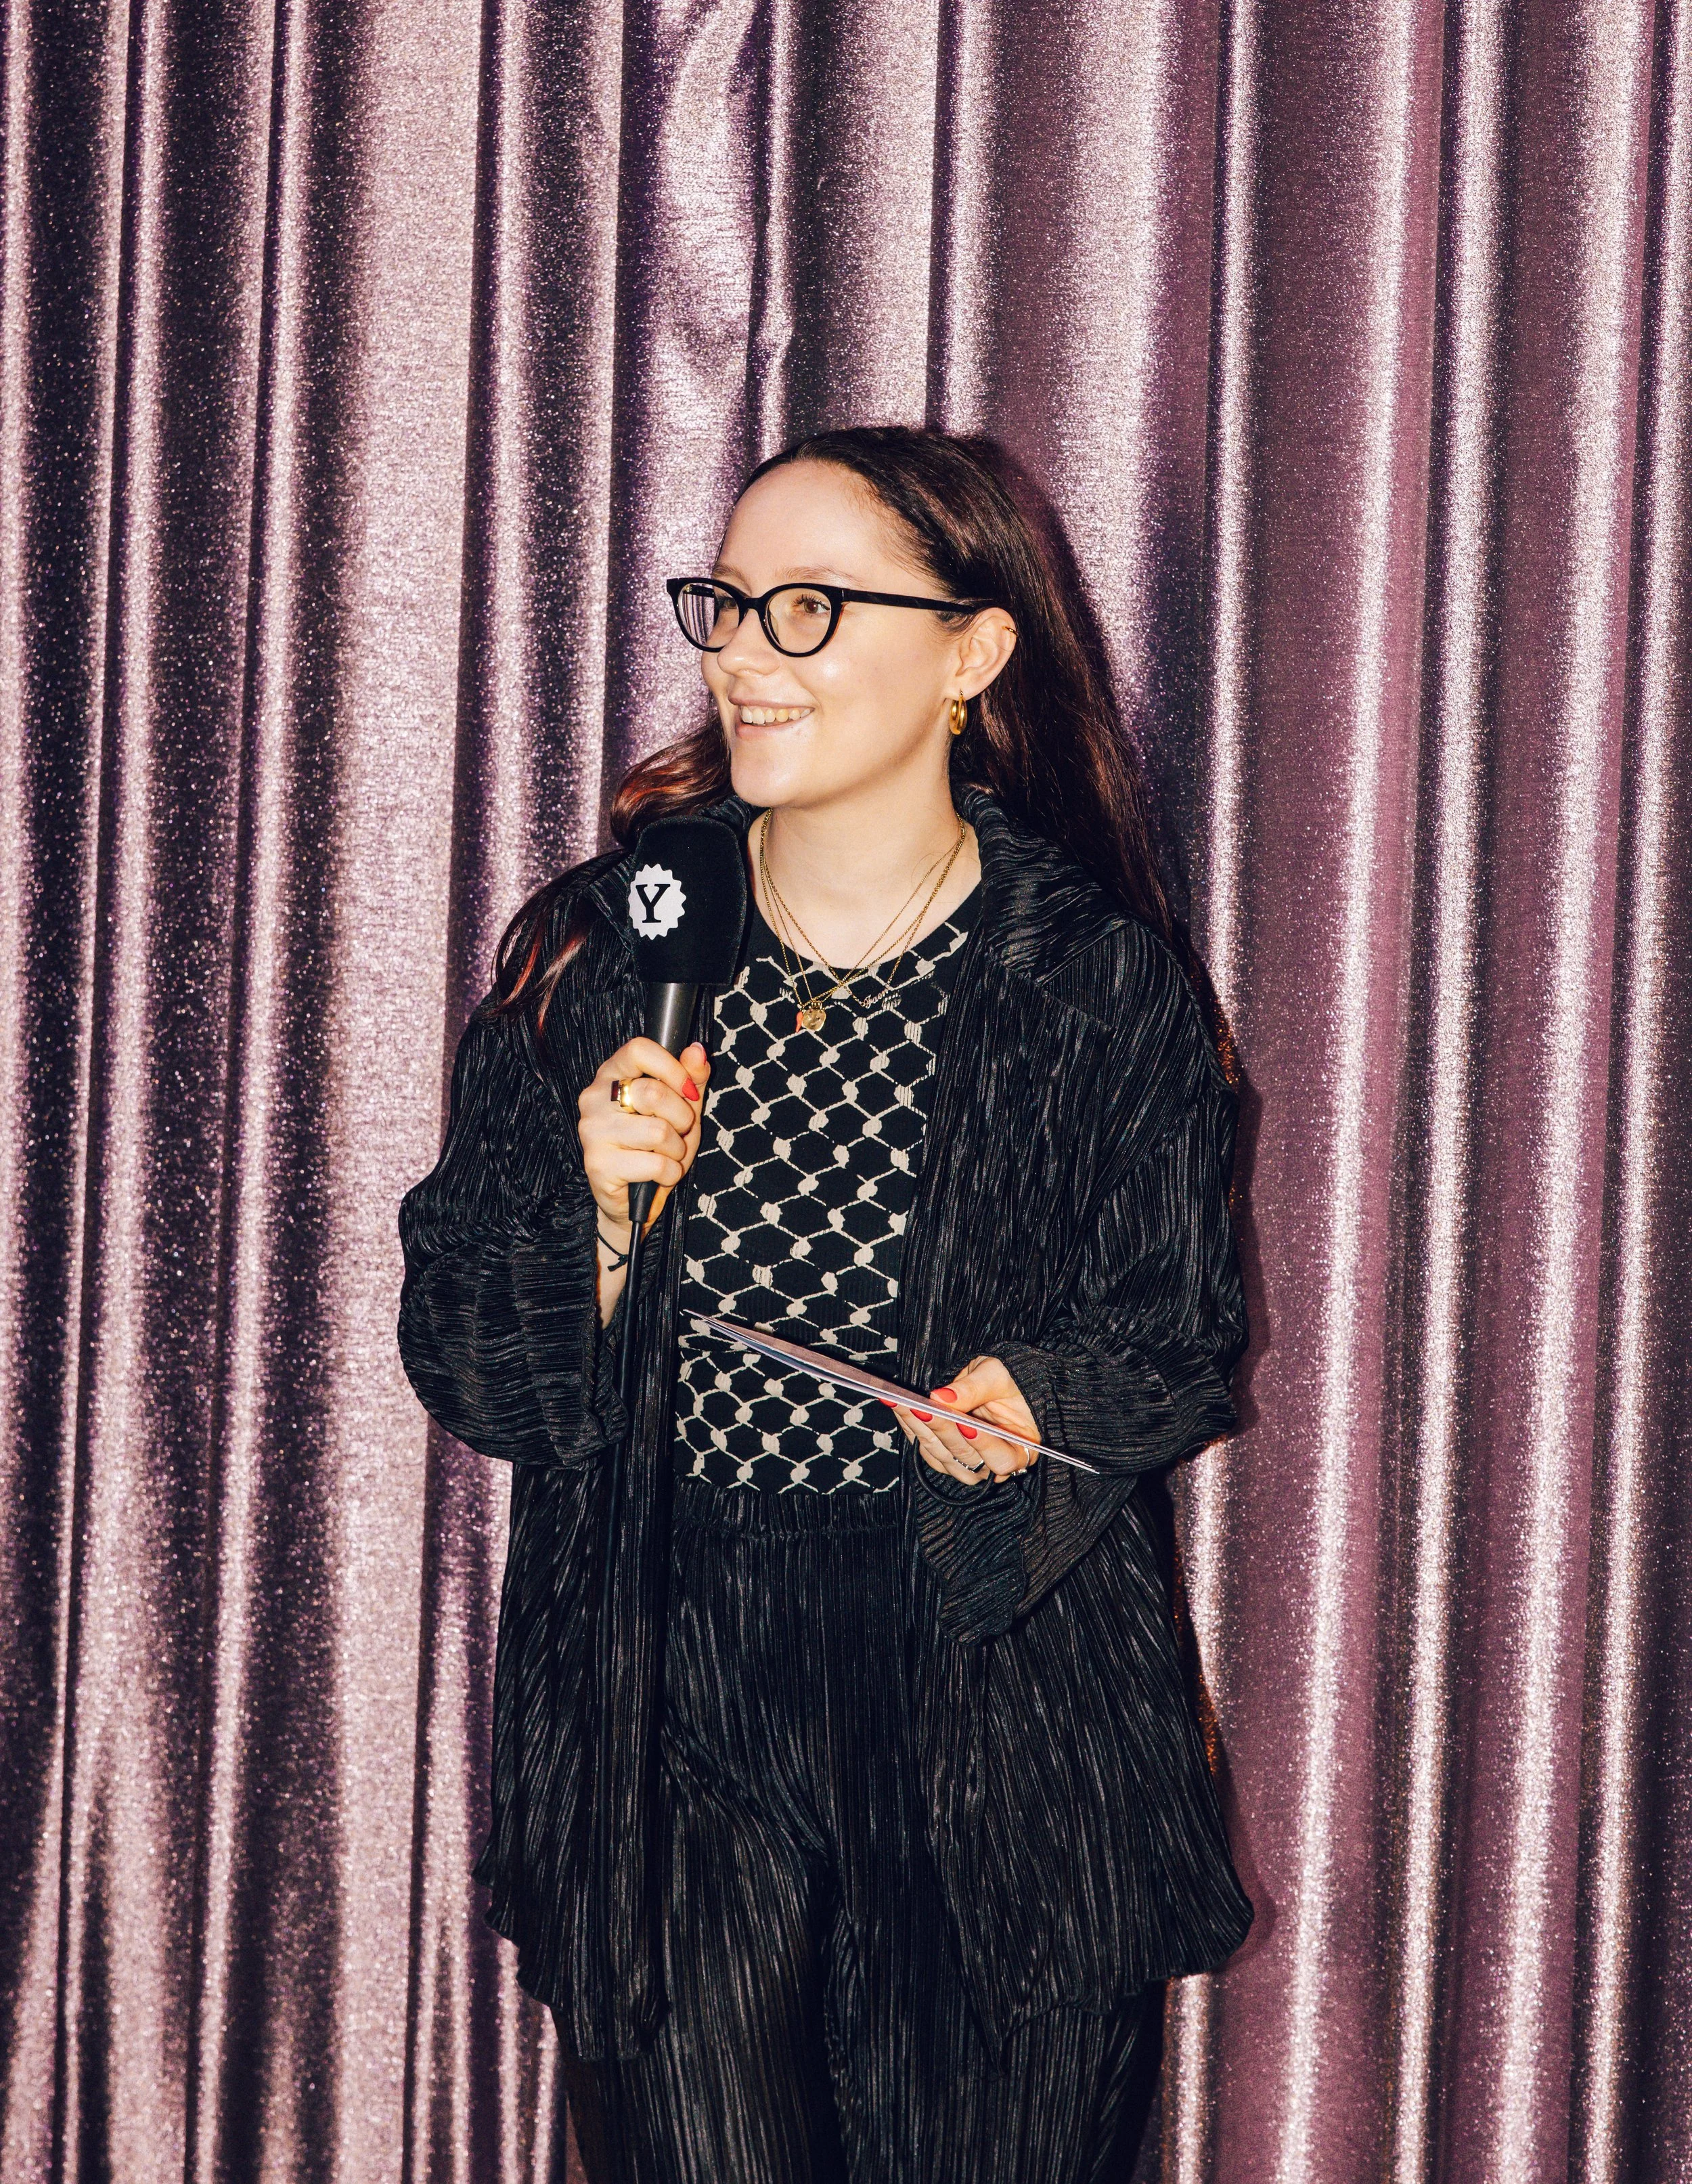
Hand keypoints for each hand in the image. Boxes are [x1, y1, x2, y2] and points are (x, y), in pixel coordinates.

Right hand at [578, 1037, 710, 1243]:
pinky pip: (654, 1164)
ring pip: (657, 1131)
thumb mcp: (681, 1108)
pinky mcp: (597, 1165)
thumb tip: (696, 1049)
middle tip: (679, 1132)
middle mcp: (594, 1098)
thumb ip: (691, 1079)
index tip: (688, 1091)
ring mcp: (592, 1132)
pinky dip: (670, 1173)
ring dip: (677, 1149)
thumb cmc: (656, 1148)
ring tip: (668, 1155)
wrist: (635, 1200)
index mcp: (611, 1075)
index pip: (639, 1050)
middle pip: (653, 1093)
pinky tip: (660, 1176)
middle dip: (682, 1118)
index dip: (672, 1068)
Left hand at [892, 1356, 1040, 1487]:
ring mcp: (968, 1464)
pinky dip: (913, 1428)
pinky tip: (901, 1407)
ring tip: (904, 1403)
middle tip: (922, 1407)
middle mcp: (993, 1464)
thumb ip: (973, 1389)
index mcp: (1020, 1449)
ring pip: (941, 1456)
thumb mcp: (996, 1376)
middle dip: (942, 1430)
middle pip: (966, 1458)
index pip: (1002, 1460)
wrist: (996, 1382)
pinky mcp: (947, 1457)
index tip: (967, 1425)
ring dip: (921, 1429)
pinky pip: (926, 1449)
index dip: (985, 1446)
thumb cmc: (1008, 1381)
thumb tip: (941, 1397)